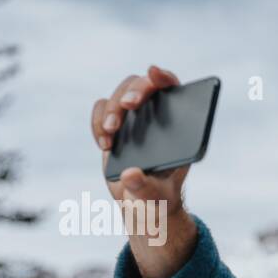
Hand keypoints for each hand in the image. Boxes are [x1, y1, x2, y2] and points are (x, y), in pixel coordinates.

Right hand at [91, 64, 197, 277]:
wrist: (141, 205)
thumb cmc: (158, 199)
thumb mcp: (155, 197)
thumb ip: (144, 187)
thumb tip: (131, 174)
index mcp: (179, 127)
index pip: (174, 91)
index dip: (164, 77)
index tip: (154, 73)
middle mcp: (156, 116)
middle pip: (142, 86)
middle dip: (133, 91)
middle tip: (130, 106)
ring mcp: (135, 120)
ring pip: (120, 94)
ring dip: (112, 109)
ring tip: (112, 134)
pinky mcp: (115, 126)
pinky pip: (101, 110)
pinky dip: (98, 122)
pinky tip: (106, 145)